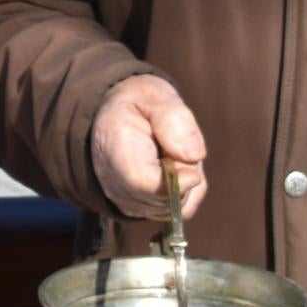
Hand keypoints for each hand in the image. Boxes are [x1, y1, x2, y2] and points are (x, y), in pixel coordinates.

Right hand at [91, 74, 207, 220]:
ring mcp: (122, 198)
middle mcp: (112, 179)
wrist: (113, 117)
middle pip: (164, 199)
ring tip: (171, 155)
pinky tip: (172, 170)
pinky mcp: (136, 209)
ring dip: (185, 184)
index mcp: (114, 144)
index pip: (143, 182)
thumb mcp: (155, 94)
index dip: (175, 181)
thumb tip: (194, 156)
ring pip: (173, 208)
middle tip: (178, 146)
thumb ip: (174, 120)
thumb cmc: (138, 104)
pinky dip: (184, 193)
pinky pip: (174, 212)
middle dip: (185, 176)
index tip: (192, 165)